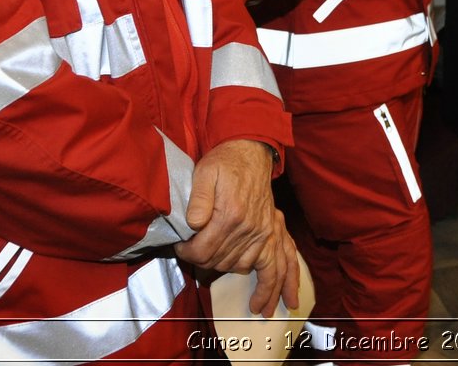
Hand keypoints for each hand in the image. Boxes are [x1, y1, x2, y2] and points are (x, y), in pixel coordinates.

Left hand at [176, 140, 298, 314]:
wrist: (250, 153)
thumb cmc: (225, 163)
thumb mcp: (204, 173)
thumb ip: (197, 199)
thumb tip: (193, 225)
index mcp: (231, 216)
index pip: (203, 252)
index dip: (186, 254)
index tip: (180, 248)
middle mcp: (250, 229)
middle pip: (220, 263)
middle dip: (204, 264)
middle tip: (194, 257)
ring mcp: (263, 232)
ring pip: (242, 268)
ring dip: (229, 275)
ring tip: (213, 280)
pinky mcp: (272, 233)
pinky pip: (277, 265)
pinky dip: (273, 286)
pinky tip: (266, 305)